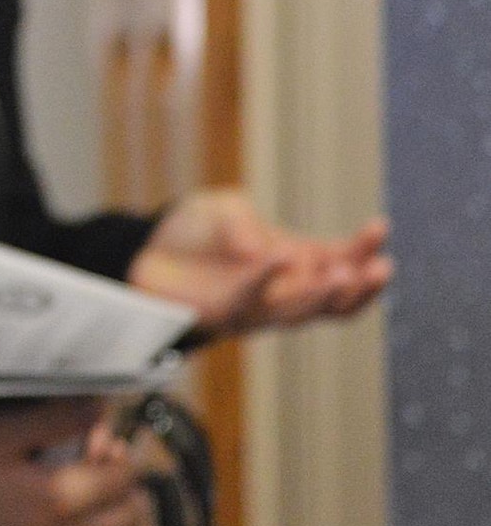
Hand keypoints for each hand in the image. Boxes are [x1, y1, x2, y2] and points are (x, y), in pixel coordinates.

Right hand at [0, 398, 143, 525]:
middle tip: (89, 457)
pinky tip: (18, 503)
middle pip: (126, 518)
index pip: (125, 479)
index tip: (91, 432)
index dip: (116, 449)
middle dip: (119, 483)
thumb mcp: (0, 429)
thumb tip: (98, 408)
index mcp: (56, 501)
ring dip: (86, 504)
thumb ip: (58, 419)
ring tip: (45, 477)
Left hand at [127, 189, 390, 335]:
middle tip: (381, 268)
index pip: (340, 260)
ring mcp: (255, 308)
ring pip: (300, 312)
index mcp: (294, 263)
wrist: (143, 252)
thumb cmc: (191, 233)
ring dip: (324, 295)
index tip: (380, 227)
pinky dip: (263, 280)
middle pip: (334, 299)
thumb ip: (246, 223)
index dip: (363, 248)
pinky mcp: (222, 315)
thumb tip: (270, 253)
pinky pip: (248, 300)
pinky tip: (275, 259)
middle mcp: (281, 291)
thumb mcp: (223, 210)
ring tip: (344, 274)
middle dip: (362, 286)